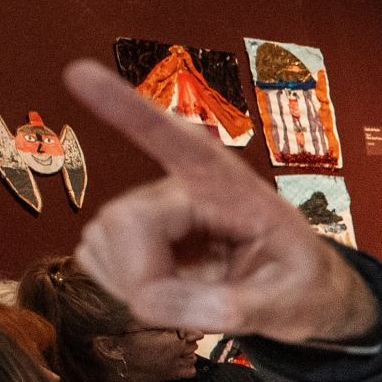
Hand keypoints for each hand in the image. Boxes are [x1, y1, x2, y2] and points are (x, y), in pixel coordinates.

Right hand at [62, 59, 377, 342]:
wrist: (297, 292)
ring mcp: (146, 209)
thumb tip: (156, 303)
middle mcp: (180, 187)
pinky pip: (93, 263)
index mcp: (232, 188)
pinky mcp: (122, 236)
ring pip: (101, 245)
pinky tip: (171, 288)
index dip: (129, 110)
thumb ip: (239, 307)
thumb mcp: (296, 303)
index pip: (180, 142)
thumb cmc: (302, 284)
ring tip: (198, 291)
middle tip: (203, 308)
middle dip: (146, 277)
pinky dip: (127, 291)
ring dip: (141, 287)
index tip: (79, 73)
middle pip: (124, 221)